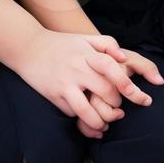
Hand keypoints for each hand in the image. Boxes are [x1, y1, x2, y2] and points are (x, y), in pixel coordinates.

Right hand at [15, 31, 154, 130]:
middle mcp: (76, 69)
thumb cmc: (62, 44)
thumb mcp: (84, 38)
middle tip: (118, 108)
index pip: (109, 67)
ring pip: (86, 111)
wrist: (29, 48)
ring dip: (100, 122)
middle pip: (104, 91)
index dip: (124, 82)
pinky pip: (72, 113)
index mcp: (86, 54)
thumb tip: (124, 59)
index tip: (134, 94)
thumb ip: (107, 44)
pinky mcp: (54, 96)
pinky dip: (81, 118)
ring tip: (105, 124)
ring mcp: (64, 84)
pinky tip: (87, 118)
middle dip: (116, 104)